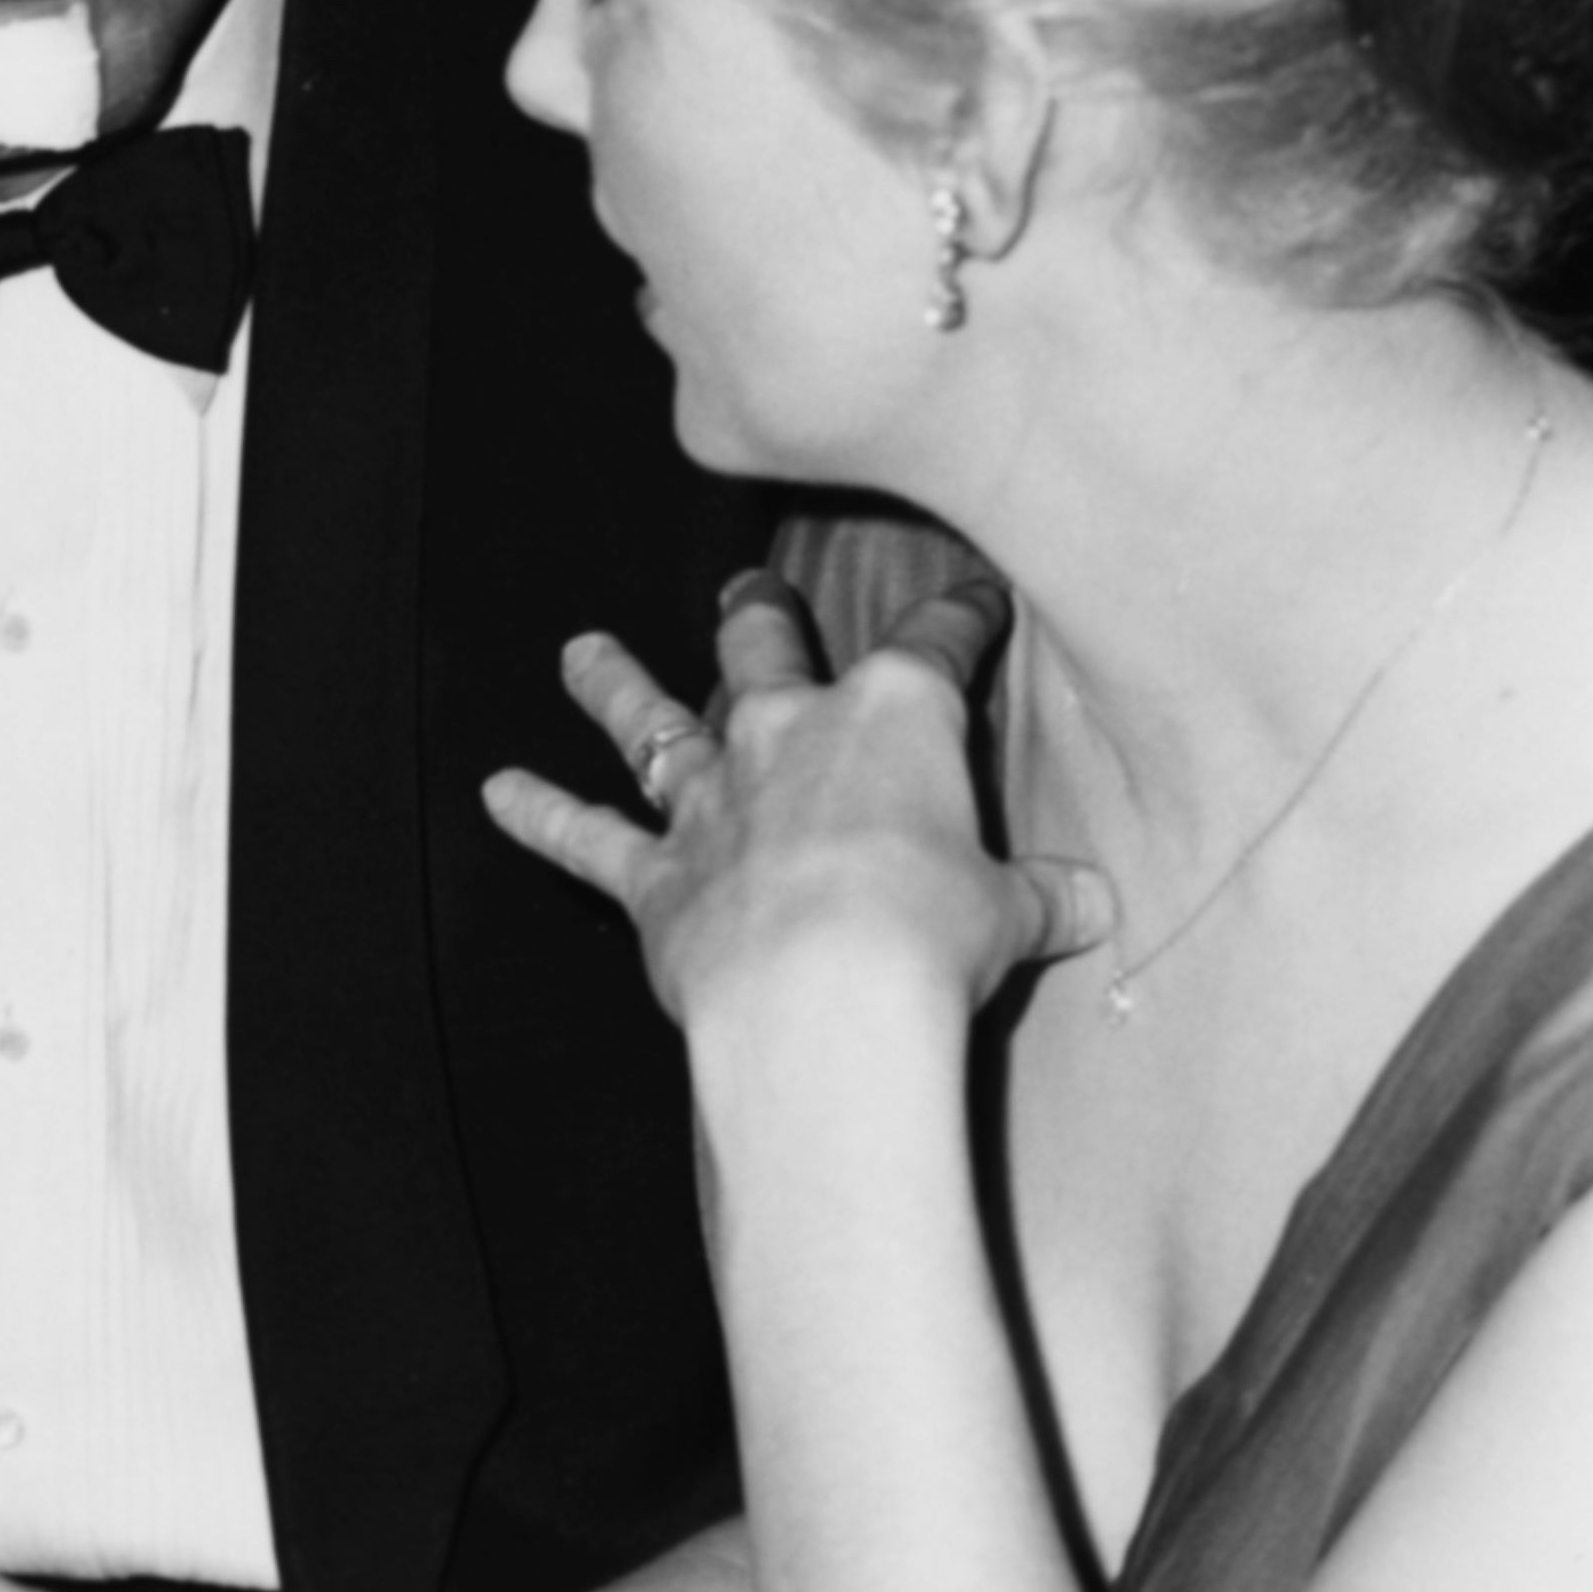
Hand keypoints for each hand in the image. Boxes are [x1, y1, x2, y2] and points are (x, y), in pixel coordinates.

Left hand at [484, 570, 1109, 1024]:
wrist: (824, 998)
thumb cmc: (933, 938)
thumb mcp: (1017, 913)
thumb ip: (1045, 898)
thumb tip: (1095, 904)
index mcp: (892, 717)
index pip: (937, 646)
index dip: (962, 619)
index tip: (977, 601)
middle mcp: (787, 734)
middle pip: (766, 653)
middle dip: (758, 619)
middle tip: (745, 593)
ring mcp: (711, 799)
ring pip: (650, 722)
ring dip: (612, 685)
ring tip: (579, 654)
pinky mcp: (654, 874)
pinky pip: (583, 839)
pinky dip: (539, 815)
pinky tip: (497, 792)